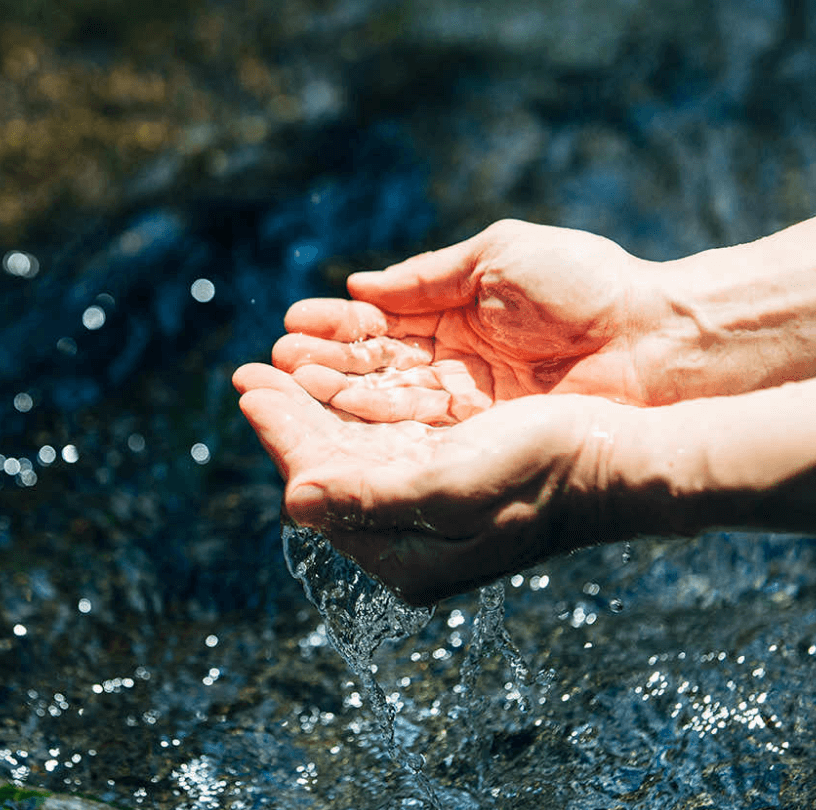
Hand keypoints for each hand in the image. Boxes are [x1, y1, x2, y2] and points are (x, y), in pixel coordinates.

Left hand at [232, 362, 620, 604]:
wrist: (611, 462)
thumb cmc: (539, 473)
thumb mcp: (451, 486)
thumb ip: (368, 496)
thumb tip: (294, 501)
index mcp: (403, 555)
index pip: (320, 488)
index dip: (283, 436)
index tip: (249, 390)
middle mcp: (406, 542)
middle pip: (327, 472)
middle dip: (289, 420)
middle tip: (247, 375)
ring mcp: (424, 513)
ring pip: (349, 455)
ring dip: (312, 412)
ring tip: (274, 373)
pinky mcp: (443, 482)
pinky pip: (379, 445)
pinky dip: (350, 413)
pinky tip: (330, 385)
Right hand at [272, 219, 676, 424]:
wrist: (653, 340)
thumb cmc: (585, 286)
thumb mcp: (497, 258)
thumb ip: (425, 278)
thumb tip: (358, 286)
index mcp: (453, 318)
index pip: (378, 330)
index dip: (334, 331)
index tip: (287, 328)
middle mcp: (451, 367)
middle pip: (371, 373)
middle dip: (318, 371)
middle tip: (265, 370)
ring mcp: (464, 407)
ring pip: (383, 407)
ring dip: (331, 400)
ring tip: (280, 391)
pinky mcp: (480, 441)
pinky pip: (415, 435)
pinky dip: (371, 428)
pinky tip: (328, 422)